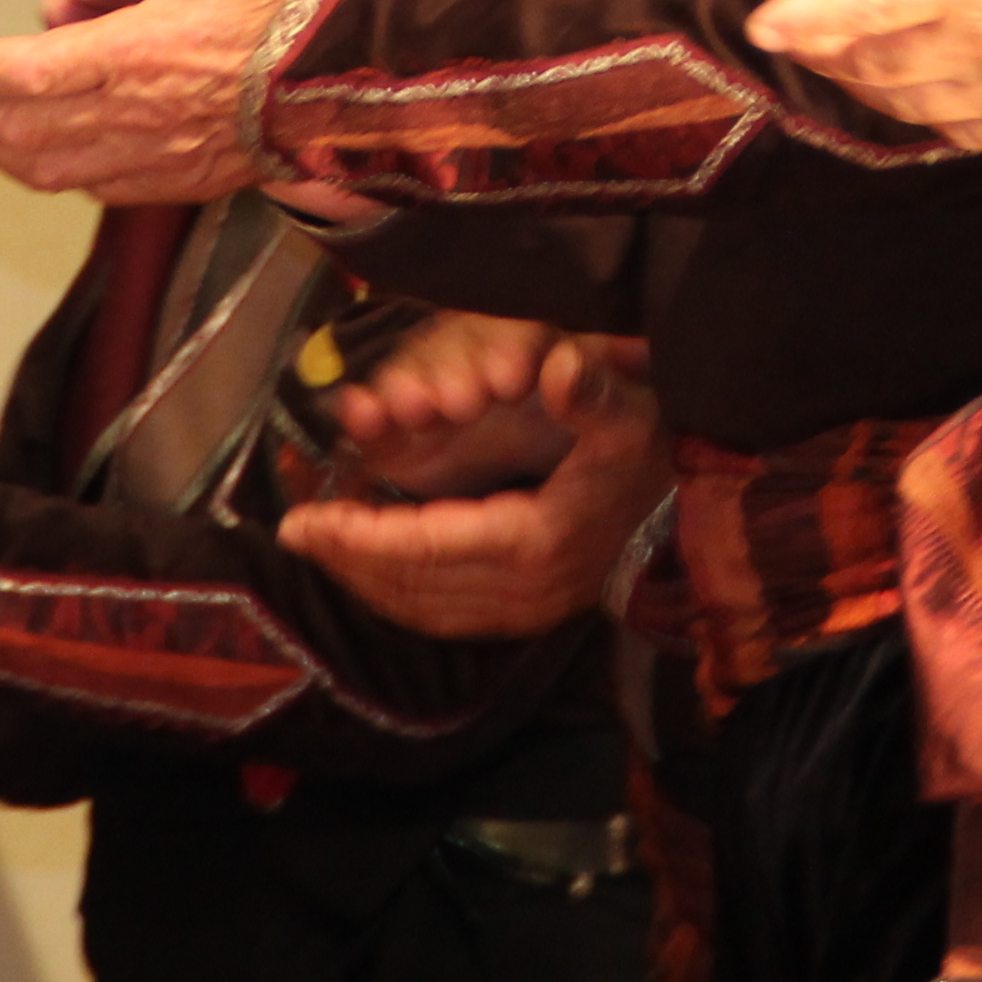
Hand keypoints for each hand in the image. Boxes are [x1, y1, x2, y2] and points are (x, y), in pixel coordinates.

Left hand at [0, 0, 347, 201]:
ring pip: (53, 165)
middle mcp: (141, 114)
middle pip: (25, 128)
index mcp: (145, 53)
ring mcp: (160, 156)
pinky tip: (31, 161)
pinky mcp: (183, 179)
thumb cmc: (305, 12)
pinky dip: (50, 173)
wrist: (366, 92)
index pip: (34, 70)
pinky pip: (98, 187)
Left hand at [281, 337, 667, 638]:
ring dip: (366, 579)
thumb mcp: (629, 416)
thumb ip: (592, 392)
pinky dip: (396, 594)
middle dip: (349, 558)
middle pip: (415, 583)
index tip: (307, 520)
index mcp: (536, 541)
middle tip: (296, 532)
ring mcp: (523, 610)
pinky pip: (442, 614)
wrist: (686, 518)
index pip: (429, 545)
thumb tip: (560, 366)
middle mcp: (523, 589)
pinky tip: (367, 570)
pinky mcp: (523, 615)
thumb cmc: (647, 458)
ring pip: (423, 605)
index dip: (364, 536)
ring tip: (321, 547)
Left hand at [745, 0, 981, 147]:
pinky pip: (964, 133)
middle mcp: (978, 50)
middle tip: (799, 41)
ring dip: (869, 86)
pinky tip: (923, 107)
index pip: (866, 4)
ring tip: (845, 69)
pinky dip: (926, 118)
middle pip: (878, 62)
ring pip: (914, 102)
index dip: (809, 15)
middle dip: (831, 53)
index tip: (761, 23)